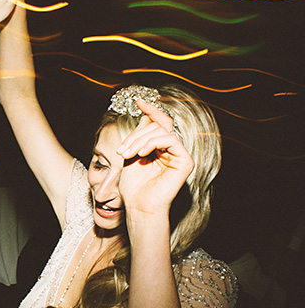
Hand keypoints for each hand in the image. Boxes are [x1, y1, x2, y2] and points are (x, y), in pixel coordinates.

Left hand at [116, 99, 193, 215]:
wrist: (138, 206)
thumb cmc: (133, 186)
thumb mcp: (131, 155)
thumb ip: (138, 136)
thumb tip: (146, 114)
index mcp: (159, 147)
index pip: (158, 123)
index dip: (151, 110)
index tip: (138, 101)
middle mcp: (171, 150)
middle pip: (157, 125)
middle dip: (136, 134)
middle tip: (122, 150)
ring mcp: (179, 155)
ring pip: (162, 131)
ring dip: (140, 140)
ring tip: (127, 154)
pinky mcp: (185, 161)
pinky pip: (171, 139)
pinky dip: (153, 143)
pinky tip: (141, 154)